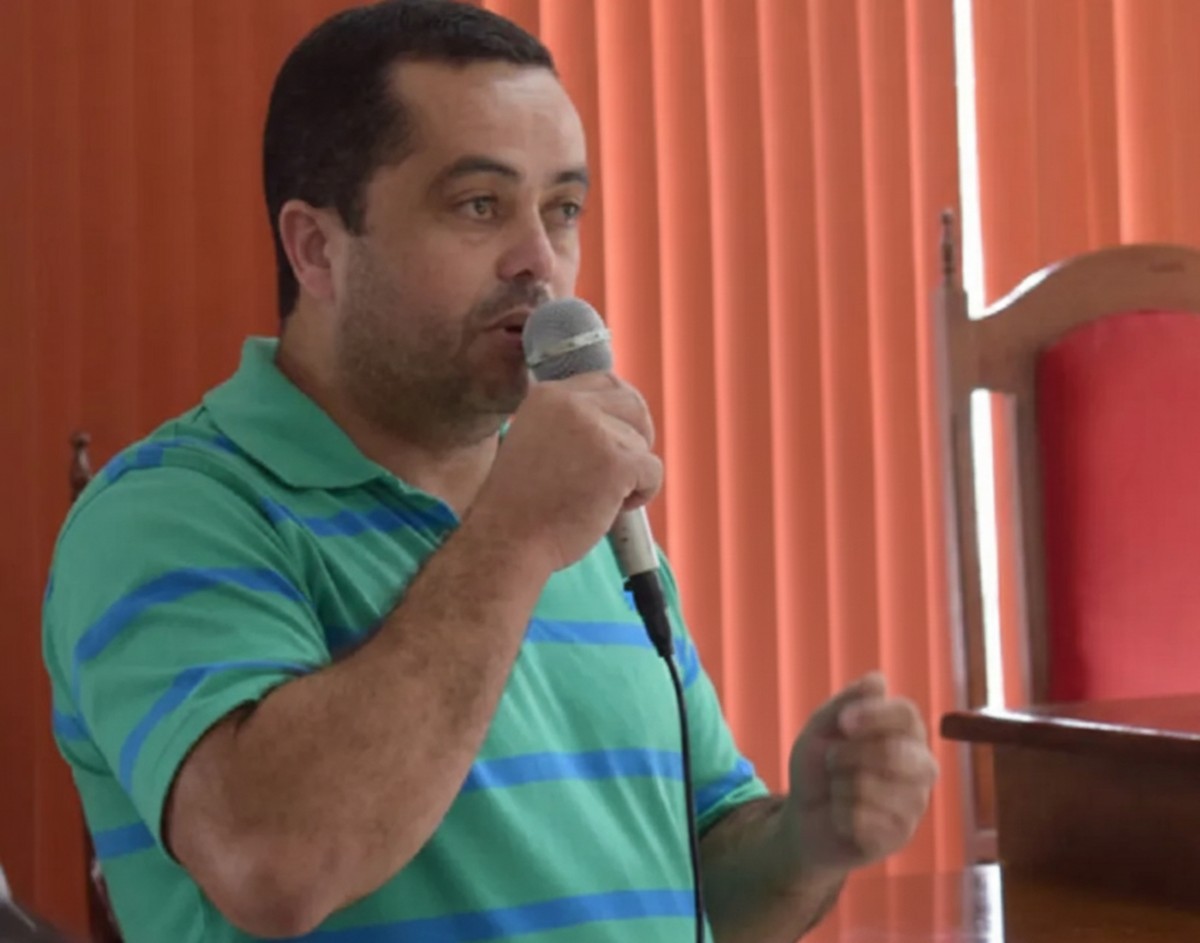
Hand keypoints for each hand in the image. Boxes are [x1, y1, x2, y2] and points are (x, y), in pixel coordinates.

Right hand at [471, 372, 661, 571]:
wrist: (507, 539)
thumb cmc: (521, 504)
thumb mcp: (536, 440)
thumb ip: (569, 424)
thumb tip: (616, 421)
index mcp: (548, 395)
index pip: (605, 382)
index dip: (618, 413)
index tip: (612, 442)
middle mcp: (572, 404)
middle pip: (633, 402)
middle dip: (638, 434)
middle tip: (623, 468)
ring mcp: (597, 431)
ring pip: (642, 443)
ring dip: (632, 473)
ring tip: (598, 498)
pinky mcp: (618, 461)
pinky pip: (653, 470)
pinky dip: (643, 493)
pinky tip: (612, 509)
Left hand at [783, 673, 937, 873]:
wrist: (803, 820)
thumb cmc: (819, 769)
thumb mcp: (821, 729)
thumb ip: (847, 703)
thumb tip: (878, 679)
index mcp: (905, 734)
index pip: (907, 714)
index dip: (873, 715)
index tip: (843, 723)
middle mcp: (920, 766)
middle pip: (893, 752)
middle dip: (847, 755)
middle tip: (833, 762)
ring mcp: (914, 803)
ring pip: (870, 787)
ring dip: (838, 787)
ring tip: (838, 791)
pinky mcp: (901, 836)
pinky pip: (862, 819)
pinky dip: (839, 815)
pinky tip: (842, 818)